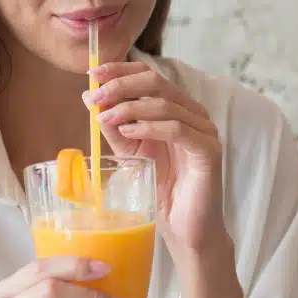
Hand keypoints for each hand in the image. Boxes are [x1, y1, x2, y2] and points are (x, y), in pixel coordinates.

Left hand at [85, 62, 226, 254]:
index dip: (120, 70)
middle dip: (120, 86)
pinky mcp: (208, 150)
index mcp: (177, 108)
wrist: (185, 227)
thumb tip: (90, 97)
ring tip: (106, 118)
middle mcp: (194, 113)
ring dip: (130, 108)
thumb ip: (114, 125)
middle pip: (157, 82)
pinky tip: (128, 131)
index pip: (150, 75)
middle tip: (95, 98)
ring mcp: (204, 130)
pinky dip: (150, 127)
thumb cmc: (161, 190)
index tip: (92, 74)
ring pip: (165, 104)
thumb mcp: (130, 151)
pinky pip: (177, 129)